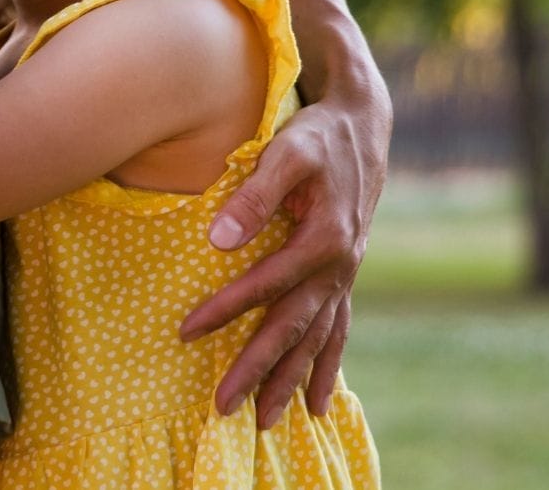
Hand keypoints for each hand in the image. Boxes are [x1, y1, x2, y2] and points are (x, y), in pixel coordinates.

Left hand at [180, 88, 388, 423]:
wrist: (361, 126)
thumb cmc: (318, 136)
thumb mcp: (287, 152)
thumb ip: (255, 196)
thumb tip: (218, 240)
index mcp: (325, 237)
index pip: (267, 284)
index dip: (226, 308)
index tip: (188, 330)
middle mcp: (340, 264)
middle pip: (294, 327)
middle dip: (258, 368)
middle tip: (223, 405)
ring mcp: (345, 274)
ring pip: (317, 339)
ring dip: (291, 380)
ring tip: (267, 421)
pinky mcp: (344, 275)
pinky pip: (337, 331)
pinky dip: (326, 367)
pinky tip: (318, 402)